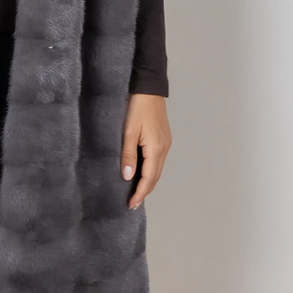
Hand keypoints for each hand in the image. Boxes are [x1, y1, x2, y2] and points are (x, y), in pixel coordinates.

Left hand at [120, 94, 170, 209]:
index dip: (140, 193)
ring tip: (135, 192)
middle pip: (155, 176)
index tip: (131, 204)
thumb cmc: (137, 107)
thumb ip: (128, 155)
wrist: (148, 88)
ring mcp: (165, 143)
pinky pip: (157, 161)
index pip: (149, 178)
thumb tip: (128, 177)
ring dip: (147, 182)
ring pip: (157, 169)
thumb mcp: (128, 131)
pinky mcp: (163, 138)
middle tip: (132, 204)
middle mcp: (164, 149)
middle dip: (144, 191)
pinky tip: (141, 173)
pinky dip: (149, 171)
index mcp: (156, 149)